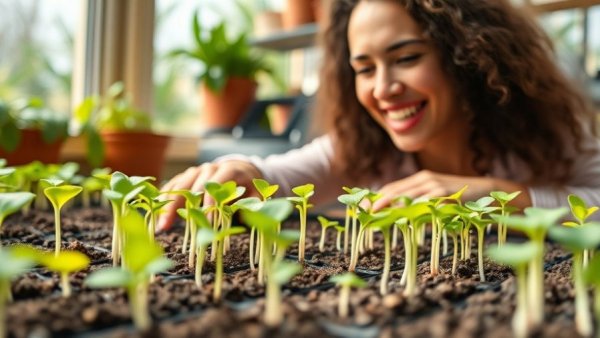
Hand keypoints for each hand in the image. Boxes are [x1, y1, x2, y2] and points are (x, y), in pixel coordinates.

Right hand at [157, 160, 262, 230]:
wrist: (242, 170)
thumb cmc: (249, 186)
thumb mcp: (257, 193)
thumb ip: (252, 203)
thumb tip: (245, 215)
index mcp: (228, 170)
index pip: (215, 185)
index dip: (209, 203)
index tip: (205, 222)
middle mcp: (209, 168)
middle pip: (191, 186)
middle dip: (179, 206)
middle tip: (170, 226)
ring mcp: (196, 171)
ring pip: (179, 186)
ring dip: (167, 205)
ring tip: (160, 225)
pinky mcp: (188, 177)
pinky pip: (173, 186)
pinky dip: (164, 199)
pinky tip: (156, 214)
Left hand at [369, 170, 529, 210]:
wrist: (488, 190)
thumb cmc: (460, 198)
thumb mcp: (437, 199)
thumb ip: (420, 204)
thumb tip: (400, 215)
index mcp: (420, 179)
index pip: (392, 187)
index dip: (376, 196)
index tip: (362, 207)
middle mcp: (424, 179)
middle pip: (394, 189)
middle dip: (377, 200)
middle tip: (363, 211)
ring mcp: (434, 184)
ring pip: (406, 194)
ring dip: (389, 203)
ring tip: (375, 212)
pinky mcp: (445, 192)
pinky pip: (424, 200)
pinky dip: (411, 206)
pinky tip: (401, 213)